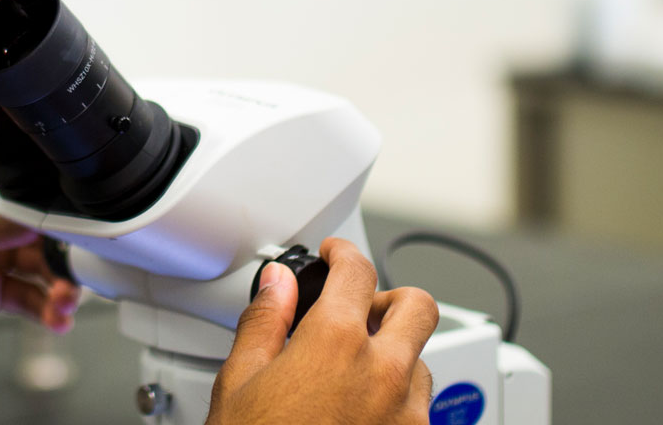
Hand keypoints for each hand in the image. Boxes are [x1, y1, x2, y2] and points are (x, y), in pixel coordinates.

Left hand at [0, 155, 81, 423]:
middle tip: (75, 277)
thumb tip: (43, 213)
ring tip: (64, 304)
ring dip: (55, 286)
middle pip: (37, 232)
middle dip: (59, 256)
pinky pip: (23, 296)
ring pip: (35, 267)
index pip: (22, 190)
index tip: (76, 229)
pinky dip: (41, 307)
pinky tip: (53, 318)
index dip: (51, 209)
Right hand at [207, 238, 439, 424]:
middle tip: (361, 309)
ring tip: (356, 373)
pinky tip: (362, 412)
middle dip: (390, 300)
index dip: (344, 253)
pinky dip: (397, 400)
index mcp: (337, 344)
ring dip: (396, 356)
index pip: (358, 271)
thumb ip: (265, 322)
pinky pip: (420, 408)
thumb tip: (277, 284)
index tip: (337, 256)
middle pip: (417, 306)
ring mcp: (406, 413)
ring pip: (423, 361)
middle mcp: (384, 373)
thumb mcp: (238, 382)